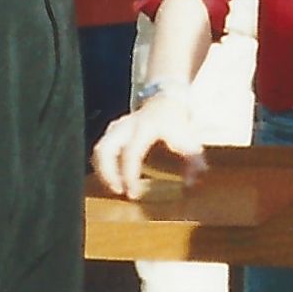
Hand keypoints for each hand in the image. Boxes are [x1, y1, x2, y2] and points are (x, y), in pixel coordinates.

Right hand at [93, 91, 209, 199]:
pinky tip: (114, 179)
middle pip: (104, 149)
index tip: (132, 193)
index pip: (131, 152)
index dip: (129, 174)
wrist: (166, 97)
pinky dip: (103, 166)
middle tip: (118, 191)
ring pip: (99, 149)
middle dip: (107, 173)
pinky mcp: (112, 131)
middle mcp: (126, 125)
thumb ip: (193, 160)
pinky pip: (101, 150)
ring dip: (103, 171)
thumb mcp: (189, 138)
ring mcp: (117, 127)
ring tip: (115, 187)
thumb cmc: (176, 120)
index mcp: (145, 127)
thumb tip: (193, 182)